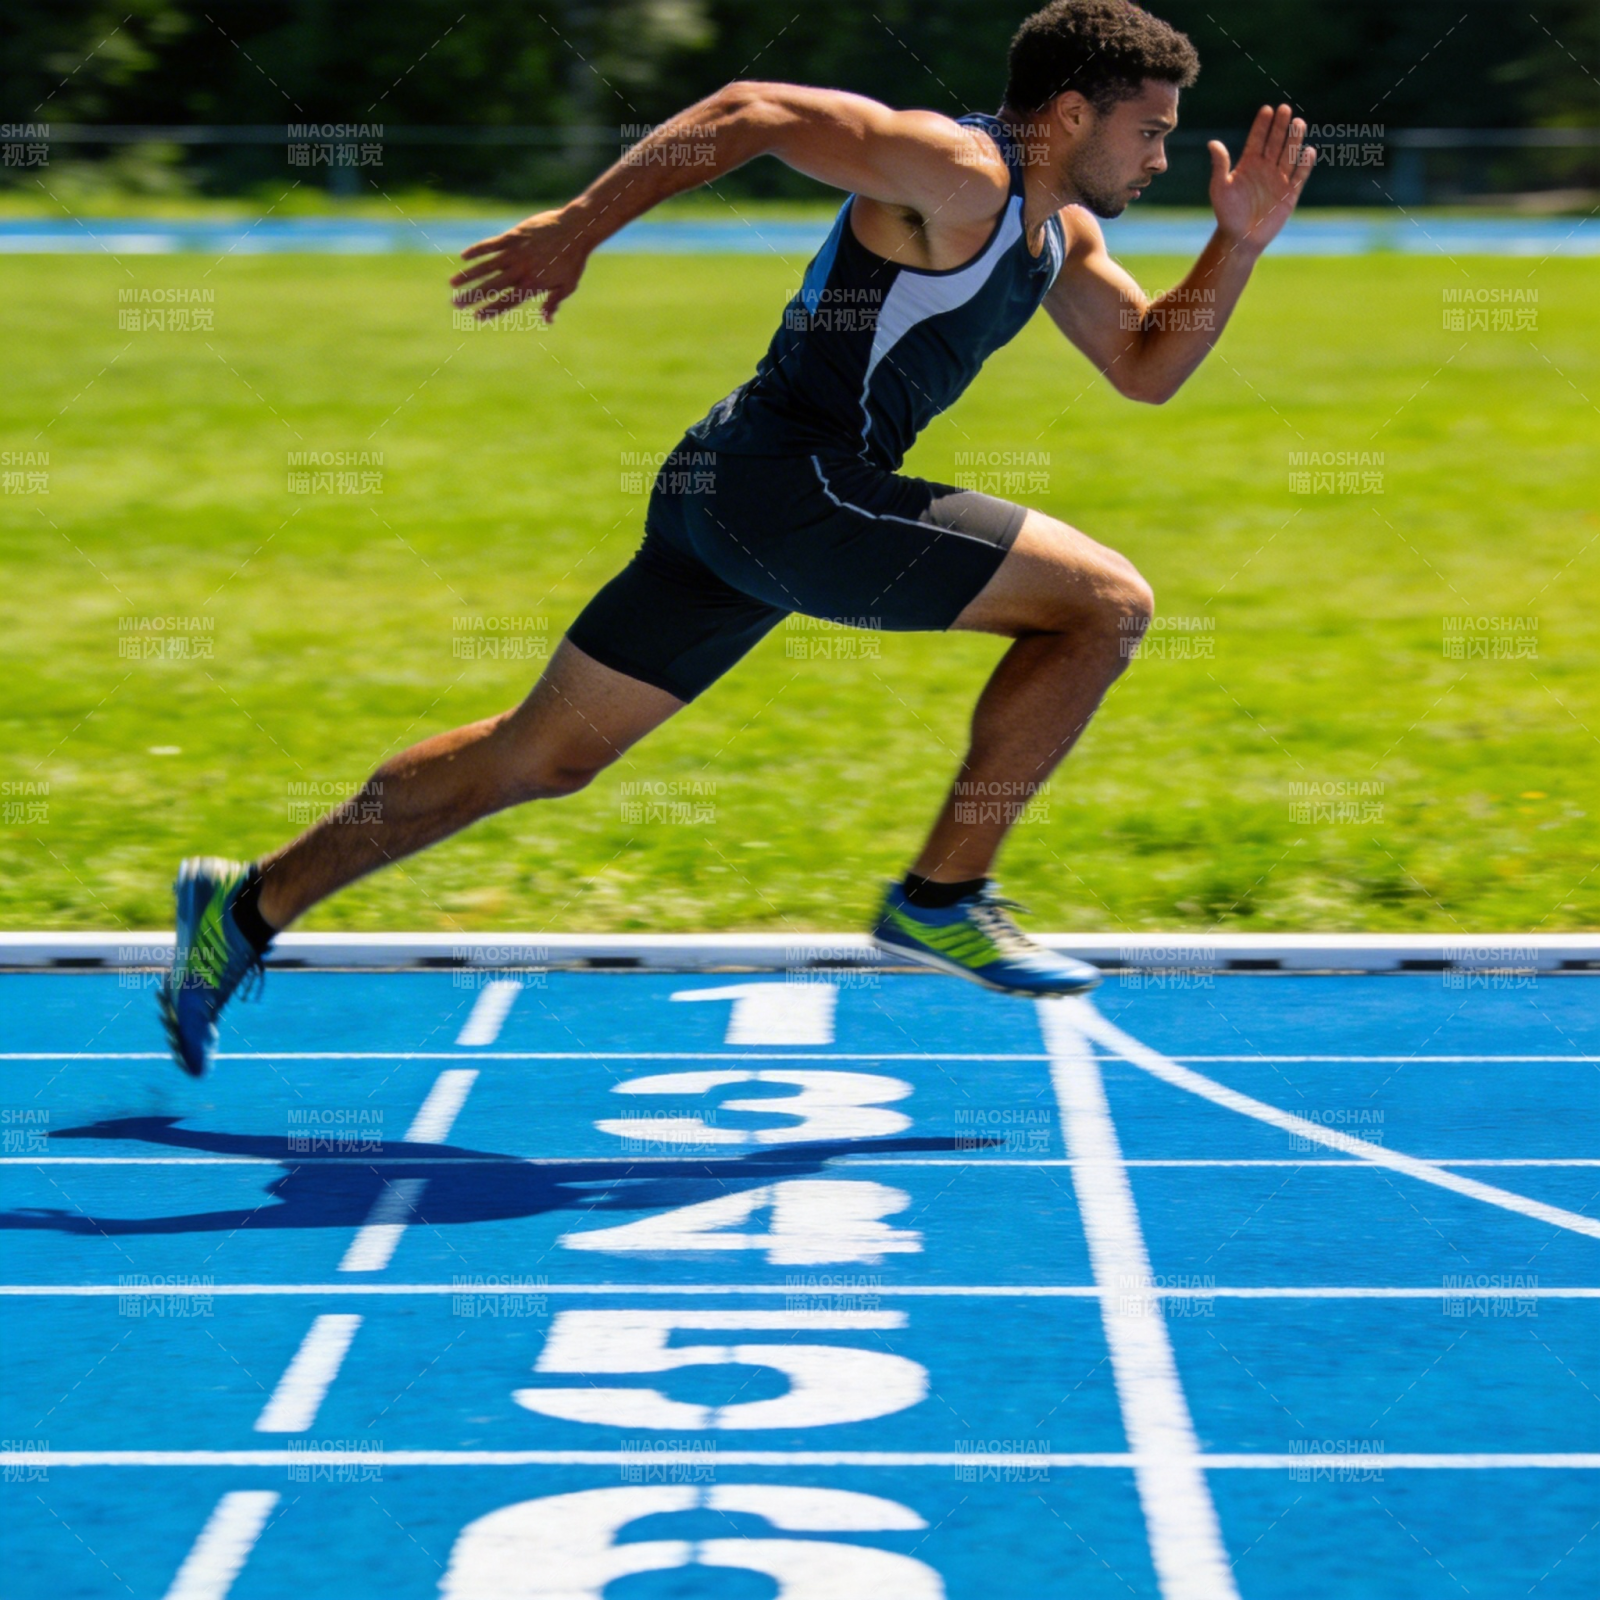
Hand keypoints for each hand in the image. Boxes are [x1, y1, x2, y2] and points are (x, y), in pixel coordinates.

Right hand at [450, 207, 591, 322]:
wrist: (575, 229)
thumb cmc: (573, 260)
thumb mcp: (568, 285)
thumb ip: (553, 302)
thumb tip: (547, 320)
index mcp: (532, 285)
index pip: (507, 302)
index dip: (491, 310)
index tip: (476, 317)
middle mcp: (520, 270)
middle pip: (491, 287)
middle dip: (472, 296)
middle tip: (455, 304)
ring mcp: (515, 253)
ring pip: (486, 266)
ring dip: (468, 276)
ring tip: (452, 283)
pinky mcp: (513, 236)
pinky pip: (491, 245)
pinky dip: (477, 250)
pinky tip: (464, 257)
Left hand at [1208, 105, 1314, 253]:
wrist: (1240, 238)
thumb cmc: (1227, 213)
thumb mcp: (1220, 188)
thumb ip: (1220, 165)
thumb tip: (1212, 143)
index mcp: (1249, 164)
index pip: (1257, 139)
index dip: (1262, 125)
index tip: (1267, 109)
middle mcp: (1265, 168)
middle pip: (1275, 142)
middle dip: (1280, 126)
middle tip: (1285, 109)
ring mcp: (1278, 179)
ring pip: (1288, 155)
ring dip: (1294, 139)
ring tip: (1298, 123)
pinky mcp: (1289, 193)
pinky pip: (1299, 176)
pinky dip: (1304, 164)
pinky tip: (1308, 151)